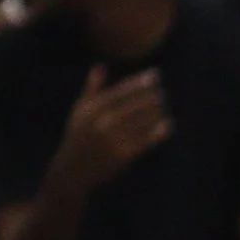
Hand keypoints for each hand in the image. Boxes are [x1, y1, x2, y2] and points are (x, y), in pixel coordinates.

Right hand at [51, 64, 171, 193]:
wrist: (72, 173)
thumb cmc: (77, 139)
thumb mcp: (79, 112)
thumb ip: (91, 89)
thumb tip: (100, 66)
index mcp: (94, 109)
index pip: (123, 91)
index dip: (141, 82)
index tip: (155, 75)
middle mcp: (103, 123)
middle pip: (135, 105)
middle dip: (151, 97)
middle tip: (161, 92)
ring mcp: (114, 140)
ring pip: (141, 122)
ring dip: (155, 112)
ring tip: (162, 105)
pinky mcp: (122, 157)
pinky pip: (144, 141)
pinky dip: (157, 133)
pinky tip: (167, 125)